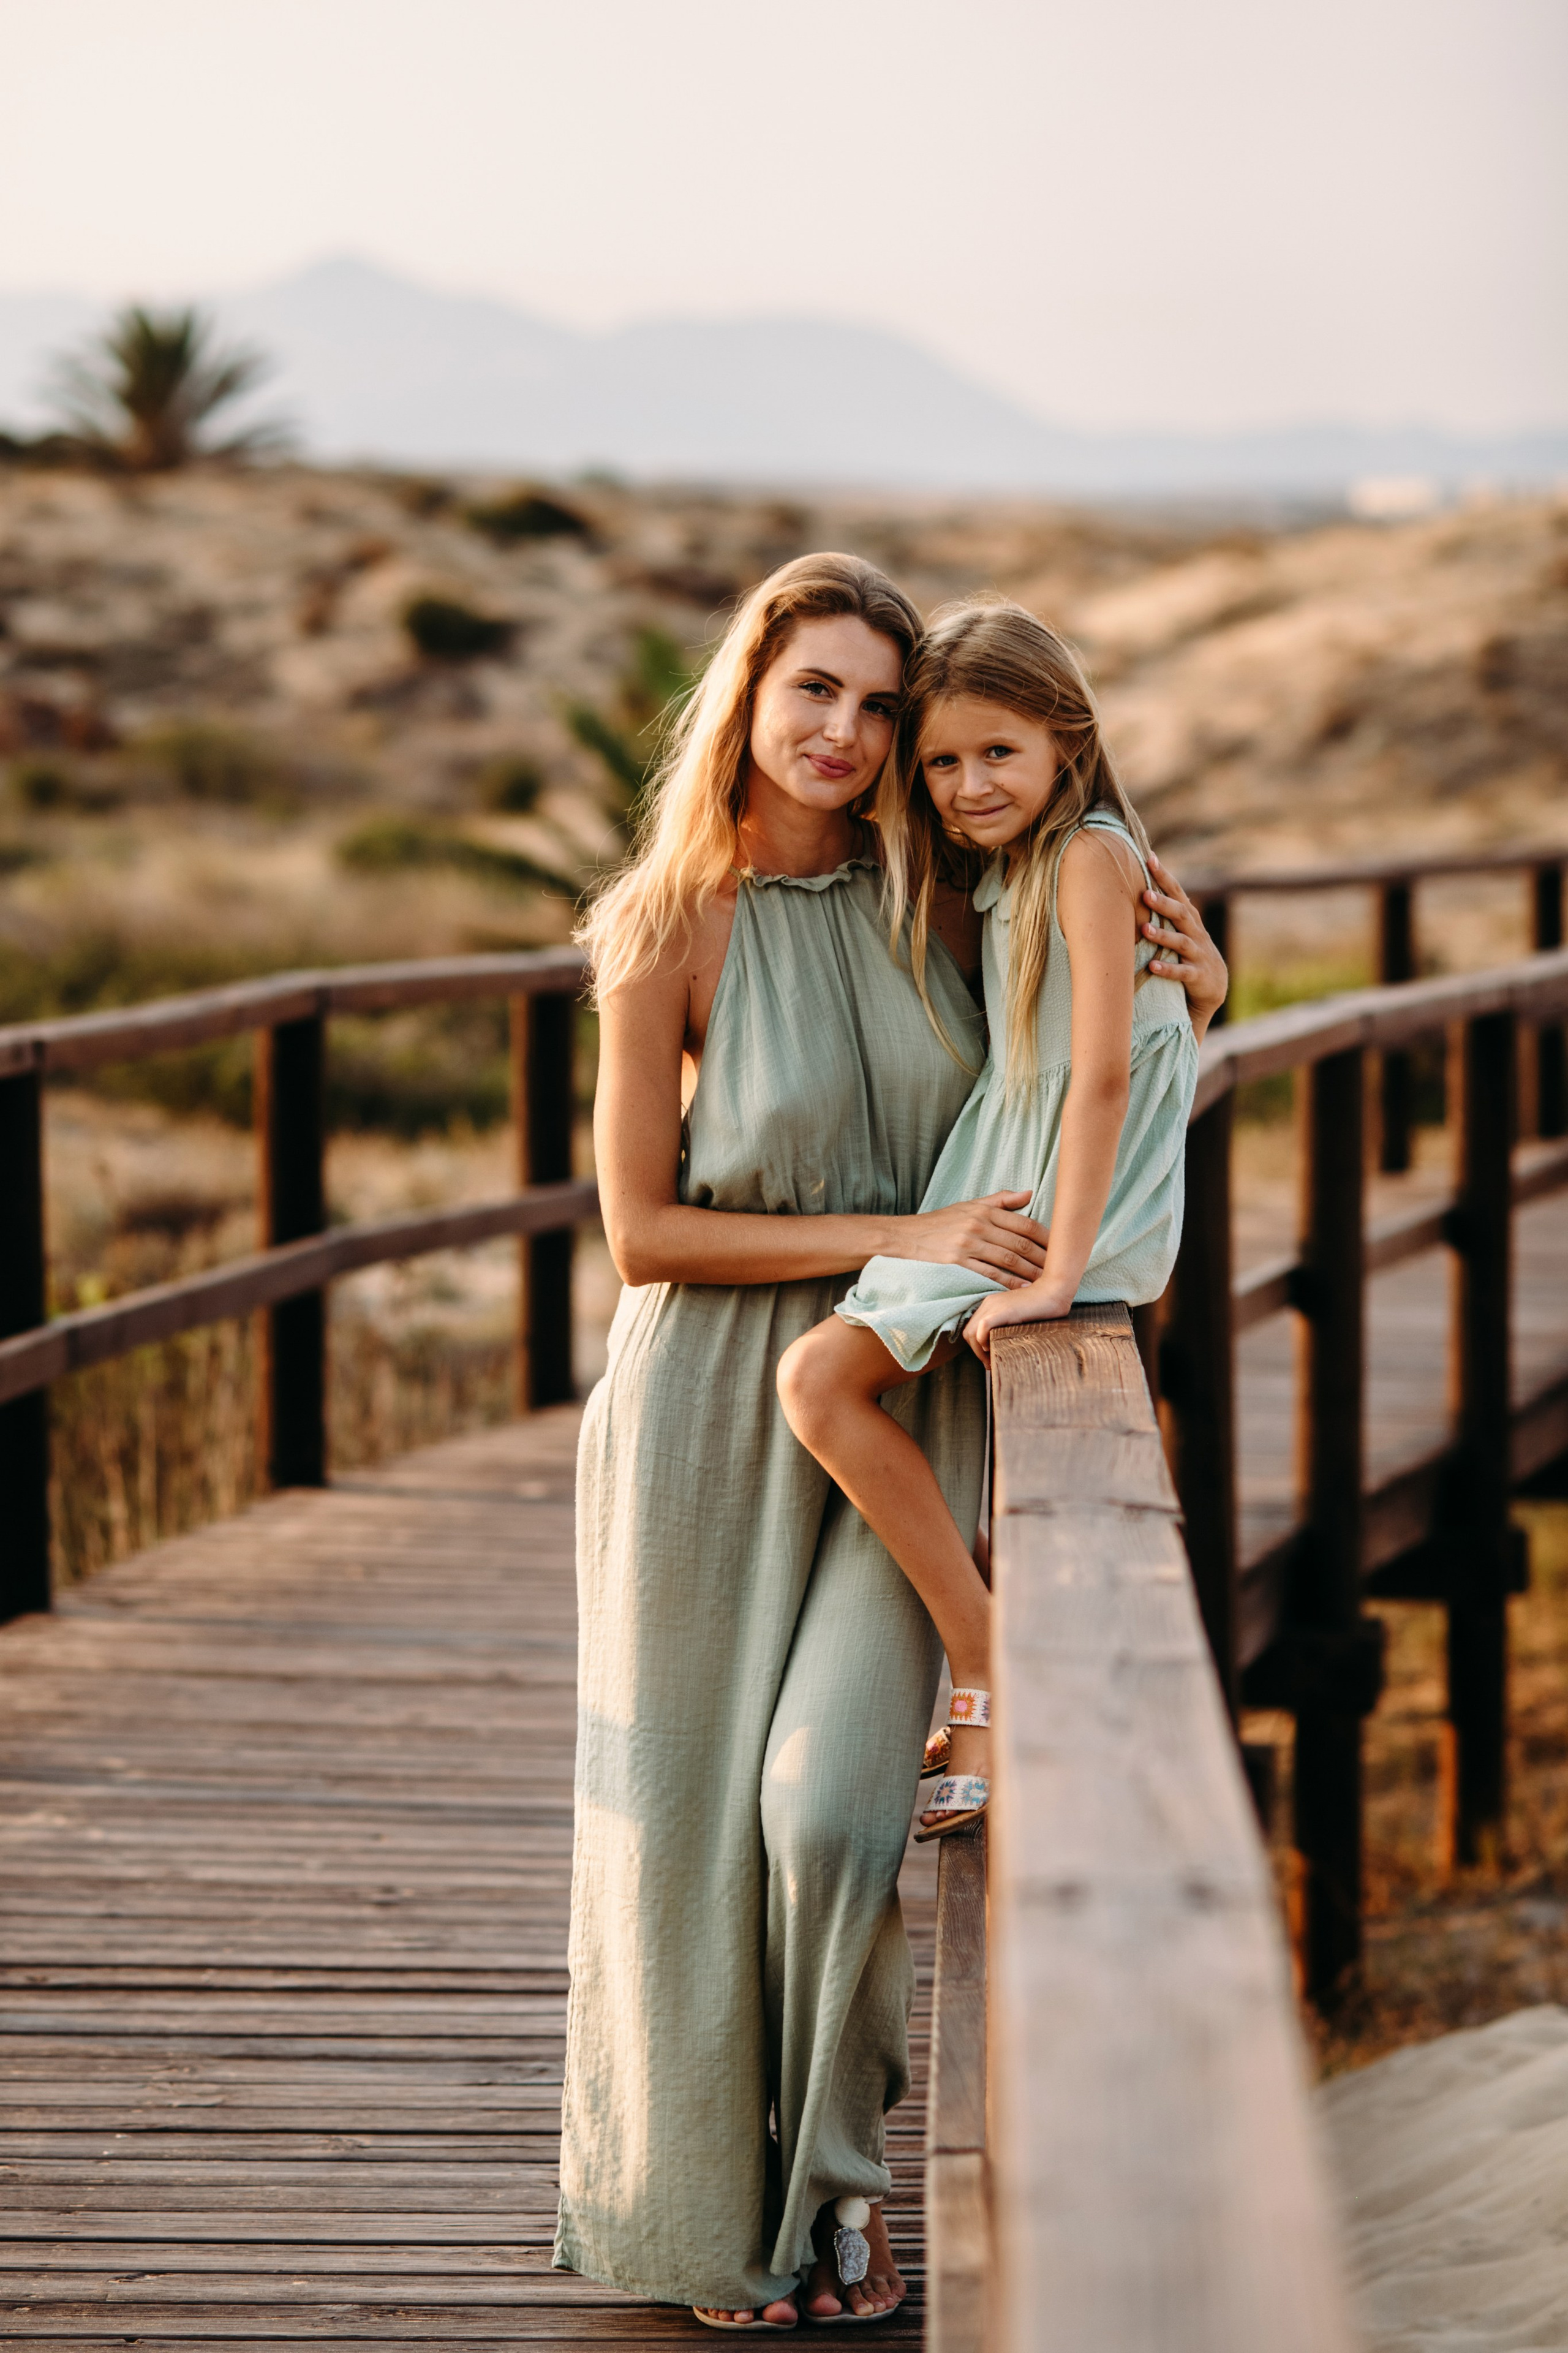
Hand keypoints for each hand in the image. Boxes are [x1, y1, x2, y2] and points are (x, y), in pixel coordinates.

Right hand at [893, 1191, 1047, 1287]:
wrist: (907, 1236)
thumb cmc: (942, 1221)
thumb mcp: (970, 1204)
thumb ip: (1001, 1200)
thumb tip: (1030, 1192)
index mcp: (984, 1211)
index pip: (1024, 1224)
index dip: (1046, 1237)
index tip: (1062, 1248)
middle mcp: (978, 1225)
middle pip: (1020, 1244)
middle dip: (1044, 1258)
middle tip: (1062, 1269)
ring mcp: (968, 1244)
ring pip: (1008, 1260)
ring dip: (1031, 1273)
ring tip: (1048, 1282)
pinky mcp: (957, 1262)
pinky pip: (989, 1275)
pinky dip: (1009, 1283)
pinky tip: (1023, 1290)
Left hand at [965, 1280, 1073, 1364]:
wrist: (1054, 1290)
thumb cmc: (1043, 1307)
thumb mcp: (1019, 1317)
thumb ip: (1008, 1326)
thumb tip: (1004, 1345)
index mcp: (991, 1305)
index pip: (972, 1329)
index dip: (977, 1347)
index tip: (990, 1358)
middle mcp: (988, 1304)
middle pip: (968, 1333)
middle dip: (977, 1352)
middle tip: (990, 1364)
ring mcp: (994, 1306)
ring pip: (971, 1333)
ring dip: (979, 1352)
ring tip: (993, 1362)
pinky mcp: (1003, 1311)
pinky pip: (982, 1327)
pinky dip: (983, 1342)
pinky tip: (994, 1348)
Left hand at [1142, 852, 1227, 1040]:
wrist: (1214, 984)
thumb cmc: (1188, 950)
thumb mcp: (1181, 928)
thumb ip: (1165, 909)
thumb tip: (1138, 883)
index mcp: (1189, 918)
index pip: (1177, 893)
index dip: (1165, 876)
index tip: (1150, 858)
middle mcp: (1195, 932)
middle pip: (1180, 914)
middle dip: (1164, 904)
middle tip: (1145, 894)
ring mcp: (1198, 953)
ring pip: (1181, 942)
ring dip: (1163, 936)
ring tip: (1145, 929)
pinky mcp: (1198, 975)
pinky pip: (1182, 972)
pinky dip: (1168, 969)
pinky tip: (1153, 966)